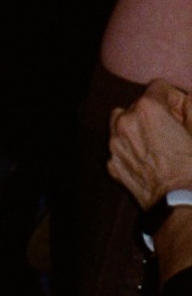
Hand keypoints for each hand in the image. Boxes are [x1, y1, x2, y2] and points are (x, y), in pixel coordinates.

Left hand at [108, 79, 191, 207]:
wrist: (181, 207)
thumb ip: (191, 106)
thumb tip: (186, 97)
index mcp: (147, 109)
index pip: (159, 87)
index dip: (174, 99)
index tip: (182, 115)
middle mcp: (125, 121)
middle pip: (138, 104)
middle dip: (154, 114)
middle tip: (171, 132)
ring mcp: (114, 144)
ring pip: (122, 122)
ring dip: (136, 127)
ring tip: (155, 144)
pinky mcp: (112, 164)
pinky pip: (119, 147)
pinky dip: (129, 149)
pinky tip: (147, 161)